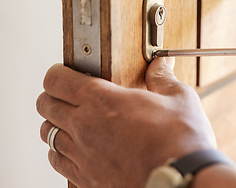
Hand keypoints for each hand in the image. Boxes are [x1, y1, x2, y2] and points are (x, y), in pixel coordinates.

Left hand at [36, 58, 215, 186]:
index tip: (65, 72)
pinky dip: (61, 153)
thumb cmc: (182, 141)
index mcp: (103, 100)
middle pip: (45, 105)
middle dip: (53, 96)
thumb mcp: (179, 99)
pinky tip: (77, 150)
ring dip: (56, 124)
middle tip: (68, 95)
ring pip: (47, 134)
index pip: (56, 80)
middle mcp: (85, 127)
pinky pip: (58, 162)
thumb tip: (160, 65)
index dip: (58, 73)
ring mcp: (83, 156)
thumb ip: (162, 79)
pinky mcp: (87, 180)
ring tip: (71, 122)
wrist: (182, 181)